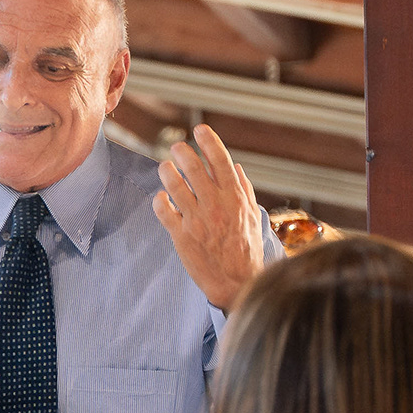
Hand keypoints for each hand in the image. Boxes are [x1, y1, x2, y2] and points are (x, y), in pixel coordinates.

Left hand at [153, 124, 268, 311]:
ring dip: (167, 172)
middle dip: (183, 152)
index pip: (221, 161)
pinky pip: (164, 211)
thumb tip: (235, 167)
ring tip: (165, 168)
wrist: (237, 284)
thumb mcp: (252, 217)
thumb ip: (243, 190)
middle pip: (194, 168)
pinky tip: (161, 198)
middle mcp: (216, 206)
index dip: (209, 141)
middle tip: (177, 147)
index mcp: (235, 198)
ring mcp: (197, 221)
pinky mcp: (182, 236)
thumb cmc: (246, 250)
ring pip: (175, 186)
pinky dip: (159, 201)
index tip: (199, 129)